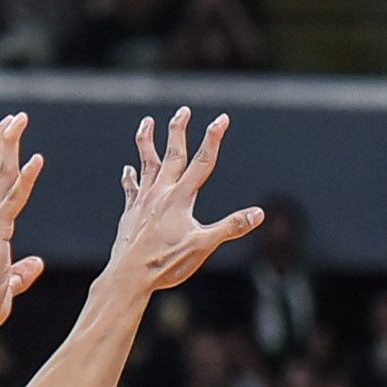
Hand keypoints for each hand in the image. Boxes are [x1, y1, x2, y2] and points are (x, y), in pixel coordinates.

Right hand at [0, 113, 46, 330]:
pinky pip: (14, 198)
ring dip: (10, 145)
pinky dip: (25, 178)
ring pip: (0, 175)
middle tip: (14, 117)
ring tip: (19, 120)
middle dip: (3, 141)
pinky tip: (36, 159)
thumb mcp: (7, 284)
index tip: (4, 139)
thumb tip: (35, 264)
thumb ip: (20, 272)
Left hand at [107, 108, 263, 291]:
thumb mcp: (204, 246)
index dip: (214, 138)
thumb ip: (231, 227)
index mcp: (181, 197)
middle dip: (179, 130)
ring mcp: (144, 200)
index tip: (222, 119)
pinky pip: (131, 187)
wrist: (129, 275)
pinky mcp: (131, 212)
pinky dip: (131, 176)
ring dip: (147, 141)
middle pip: (172, 154)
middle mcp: (161, 192)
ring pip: (146, 163)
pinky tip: (129, 169)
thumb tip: (258, 214)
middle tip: (183, 111)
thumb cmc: (166, 263)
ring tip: (146, 123)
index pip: (202, 161)